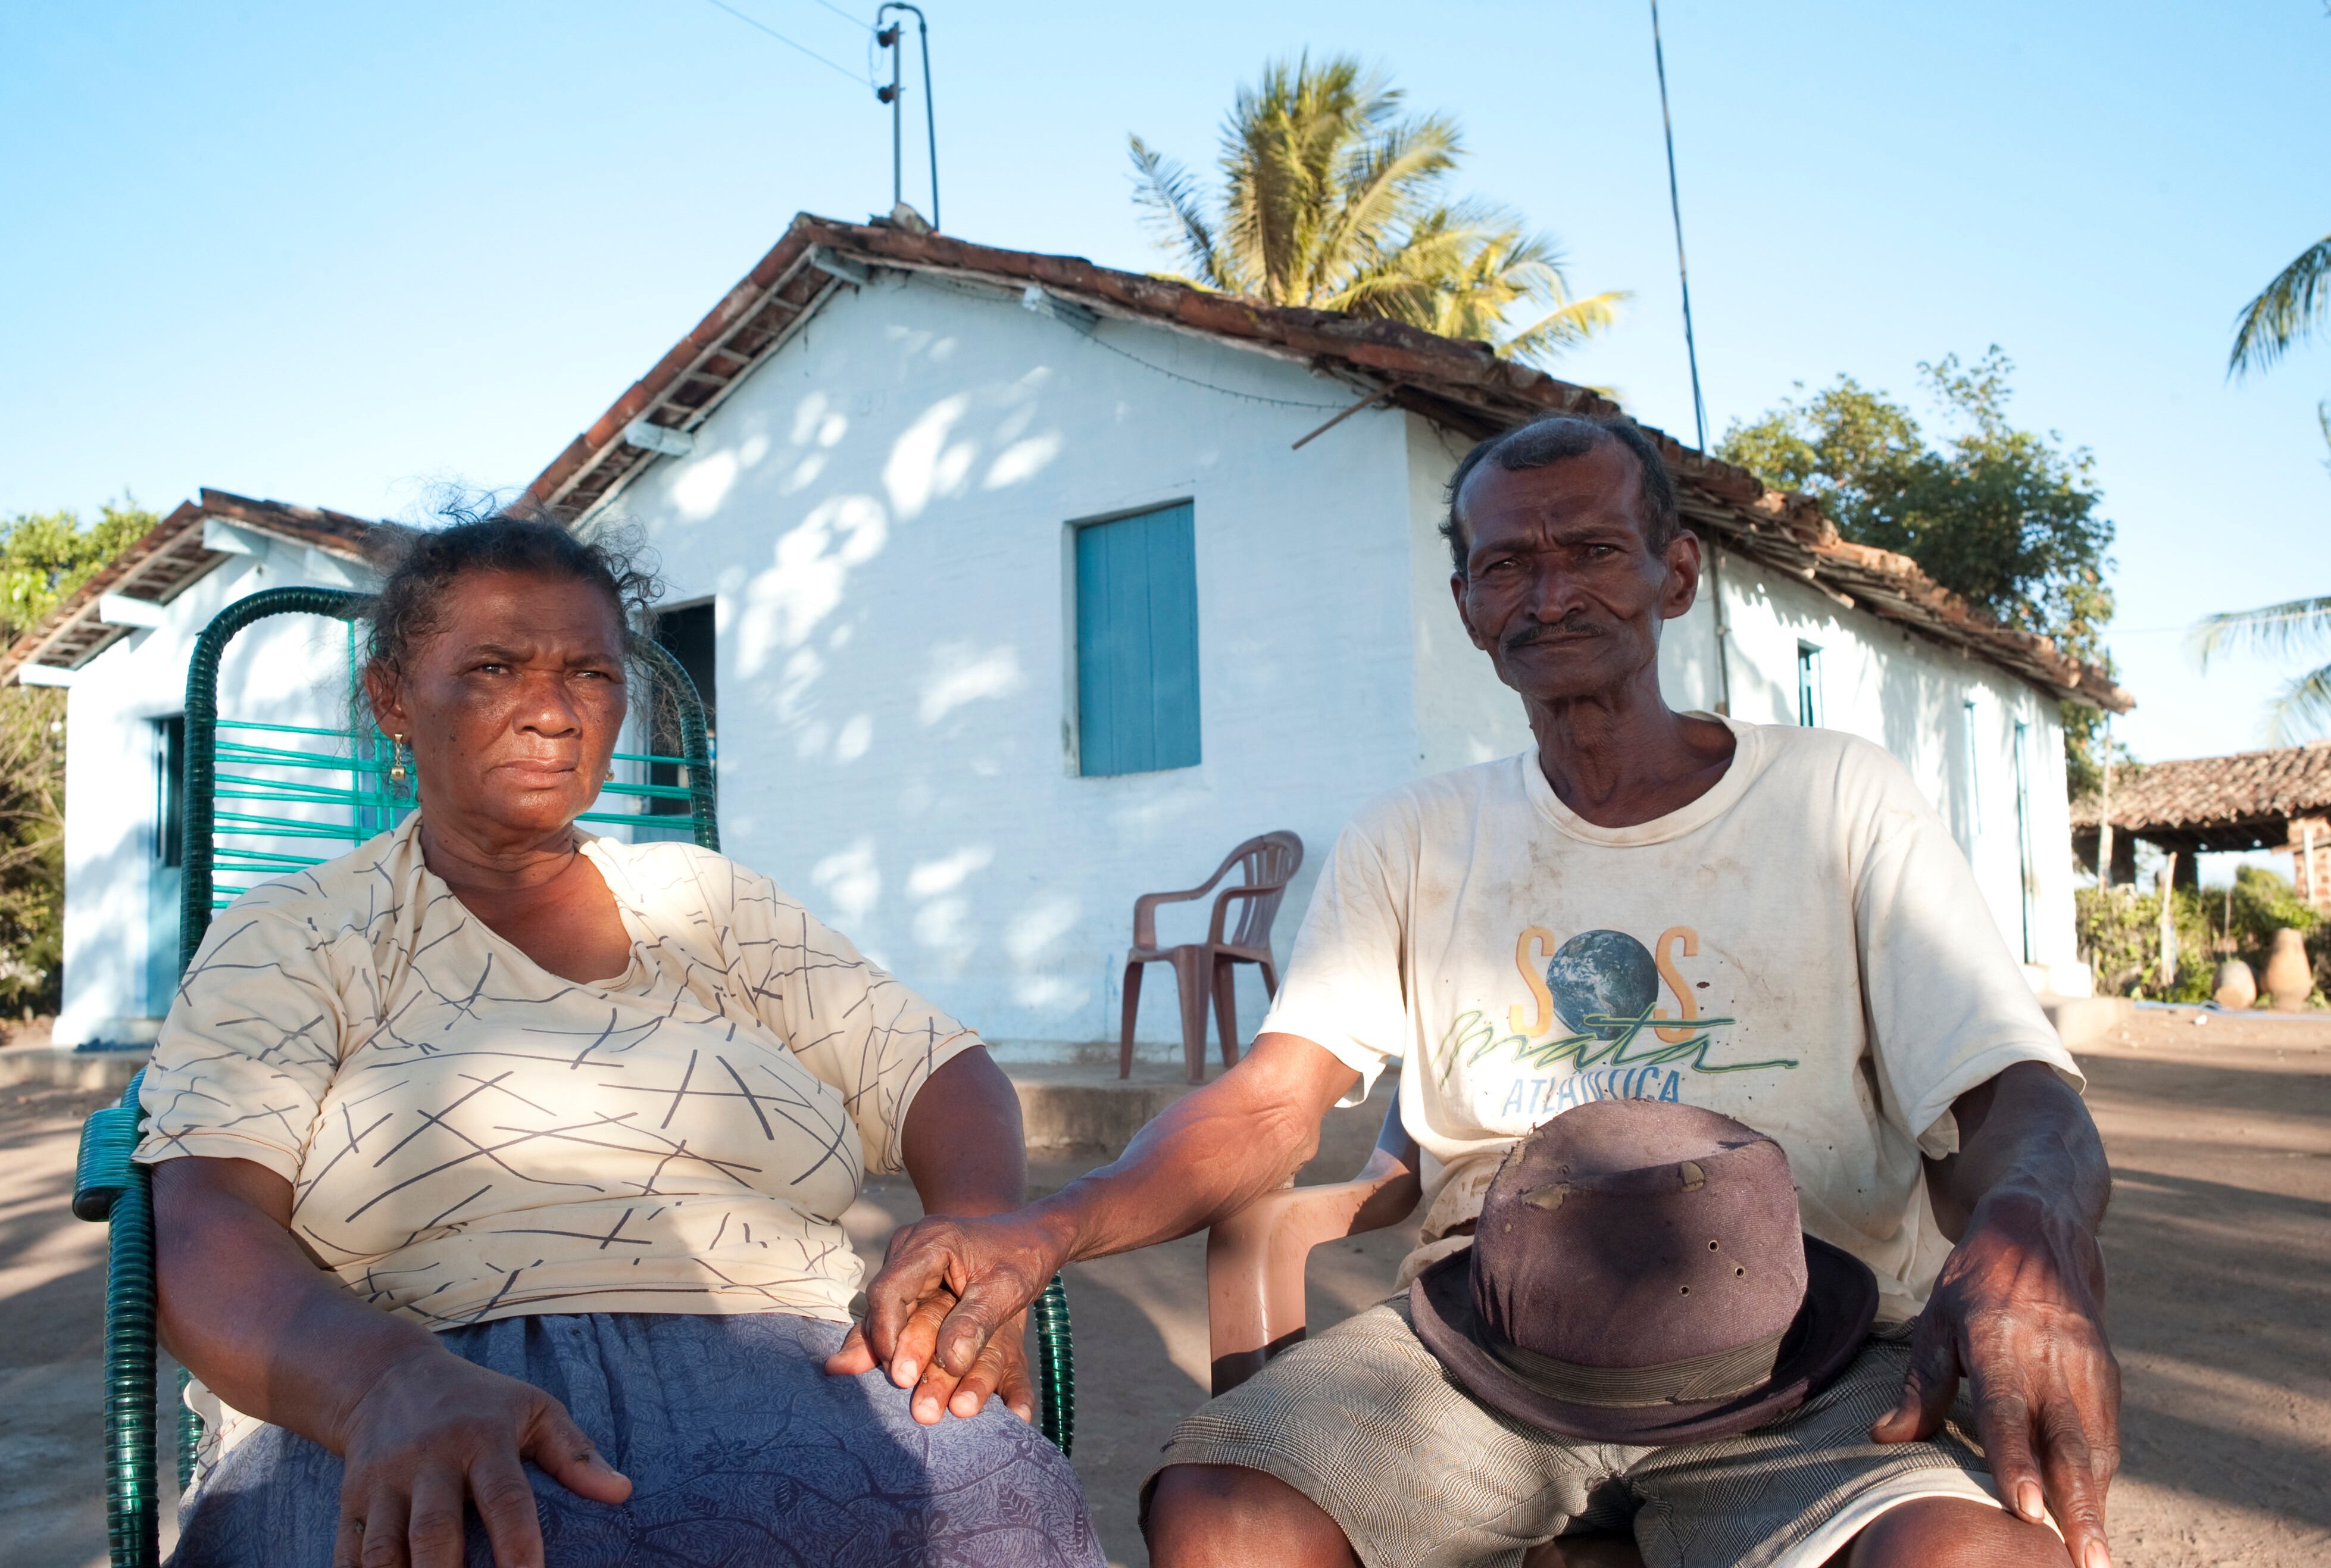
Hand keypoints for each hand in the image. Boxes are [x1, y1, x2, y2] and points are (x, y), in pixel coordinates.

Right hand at [330, 1344, 631, 1567]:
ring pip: (385, 1548)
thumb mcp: (533, 1408)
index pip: (505, 1497)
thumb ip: (574, 1453)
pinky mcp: (350, 1501)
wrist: (388, 1379)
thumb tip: (622, 1492)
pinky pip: (349, 1552)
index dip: (519, 1544)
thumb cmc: (478, 1402)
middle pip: (435, 1530)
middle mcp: (429, 1460)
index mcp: (482, 1438)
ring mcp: (383, 1482)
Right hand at [824, 1212, 1062, 1424]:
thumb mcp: (1006, 1292)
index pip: (890, 1290)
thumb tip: (949, 1364)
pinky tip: (891, 1363)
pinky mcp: (913, 1272)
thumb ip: (975, 1324)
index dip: (888, 1333)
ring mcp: (908, 1256)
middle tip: (894, 1383)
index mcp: (932, 1240)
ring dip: (886, 1341)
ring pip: (886, 1304)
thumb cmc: (1022, 1259)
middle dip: (884, 1342)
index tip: (899, 1372)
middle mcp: (911, 1244)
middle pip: (882, 1298)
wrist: (1032, 1235)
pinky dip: (896, 1332)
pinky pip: (897, 1304)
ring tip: (885, 1379)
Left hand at [1873, 1188, 2120, 1567]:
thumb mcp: (1937, 1320)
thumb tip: (1885, 1437)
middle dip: (2077, 1507)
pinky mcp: (2108, 1372)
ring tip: (2095, 1556)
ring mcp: (2087, 1366)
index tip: (2026, 1510)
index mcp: (2000, 1341)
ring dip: (2098, 1504)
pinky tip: (2096, 1515)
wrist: (2040, 1230)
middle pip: (2066, 1441)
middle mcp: (2051, 1357)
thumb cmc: (1975, 1282)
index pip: (2008, 1411)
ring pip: (2096, 1445)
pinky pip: (2107, 1433)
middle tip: (2084, 1561)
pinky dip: (2104, 1477)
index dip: (2017, 1462)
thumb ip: (1920, 1385)